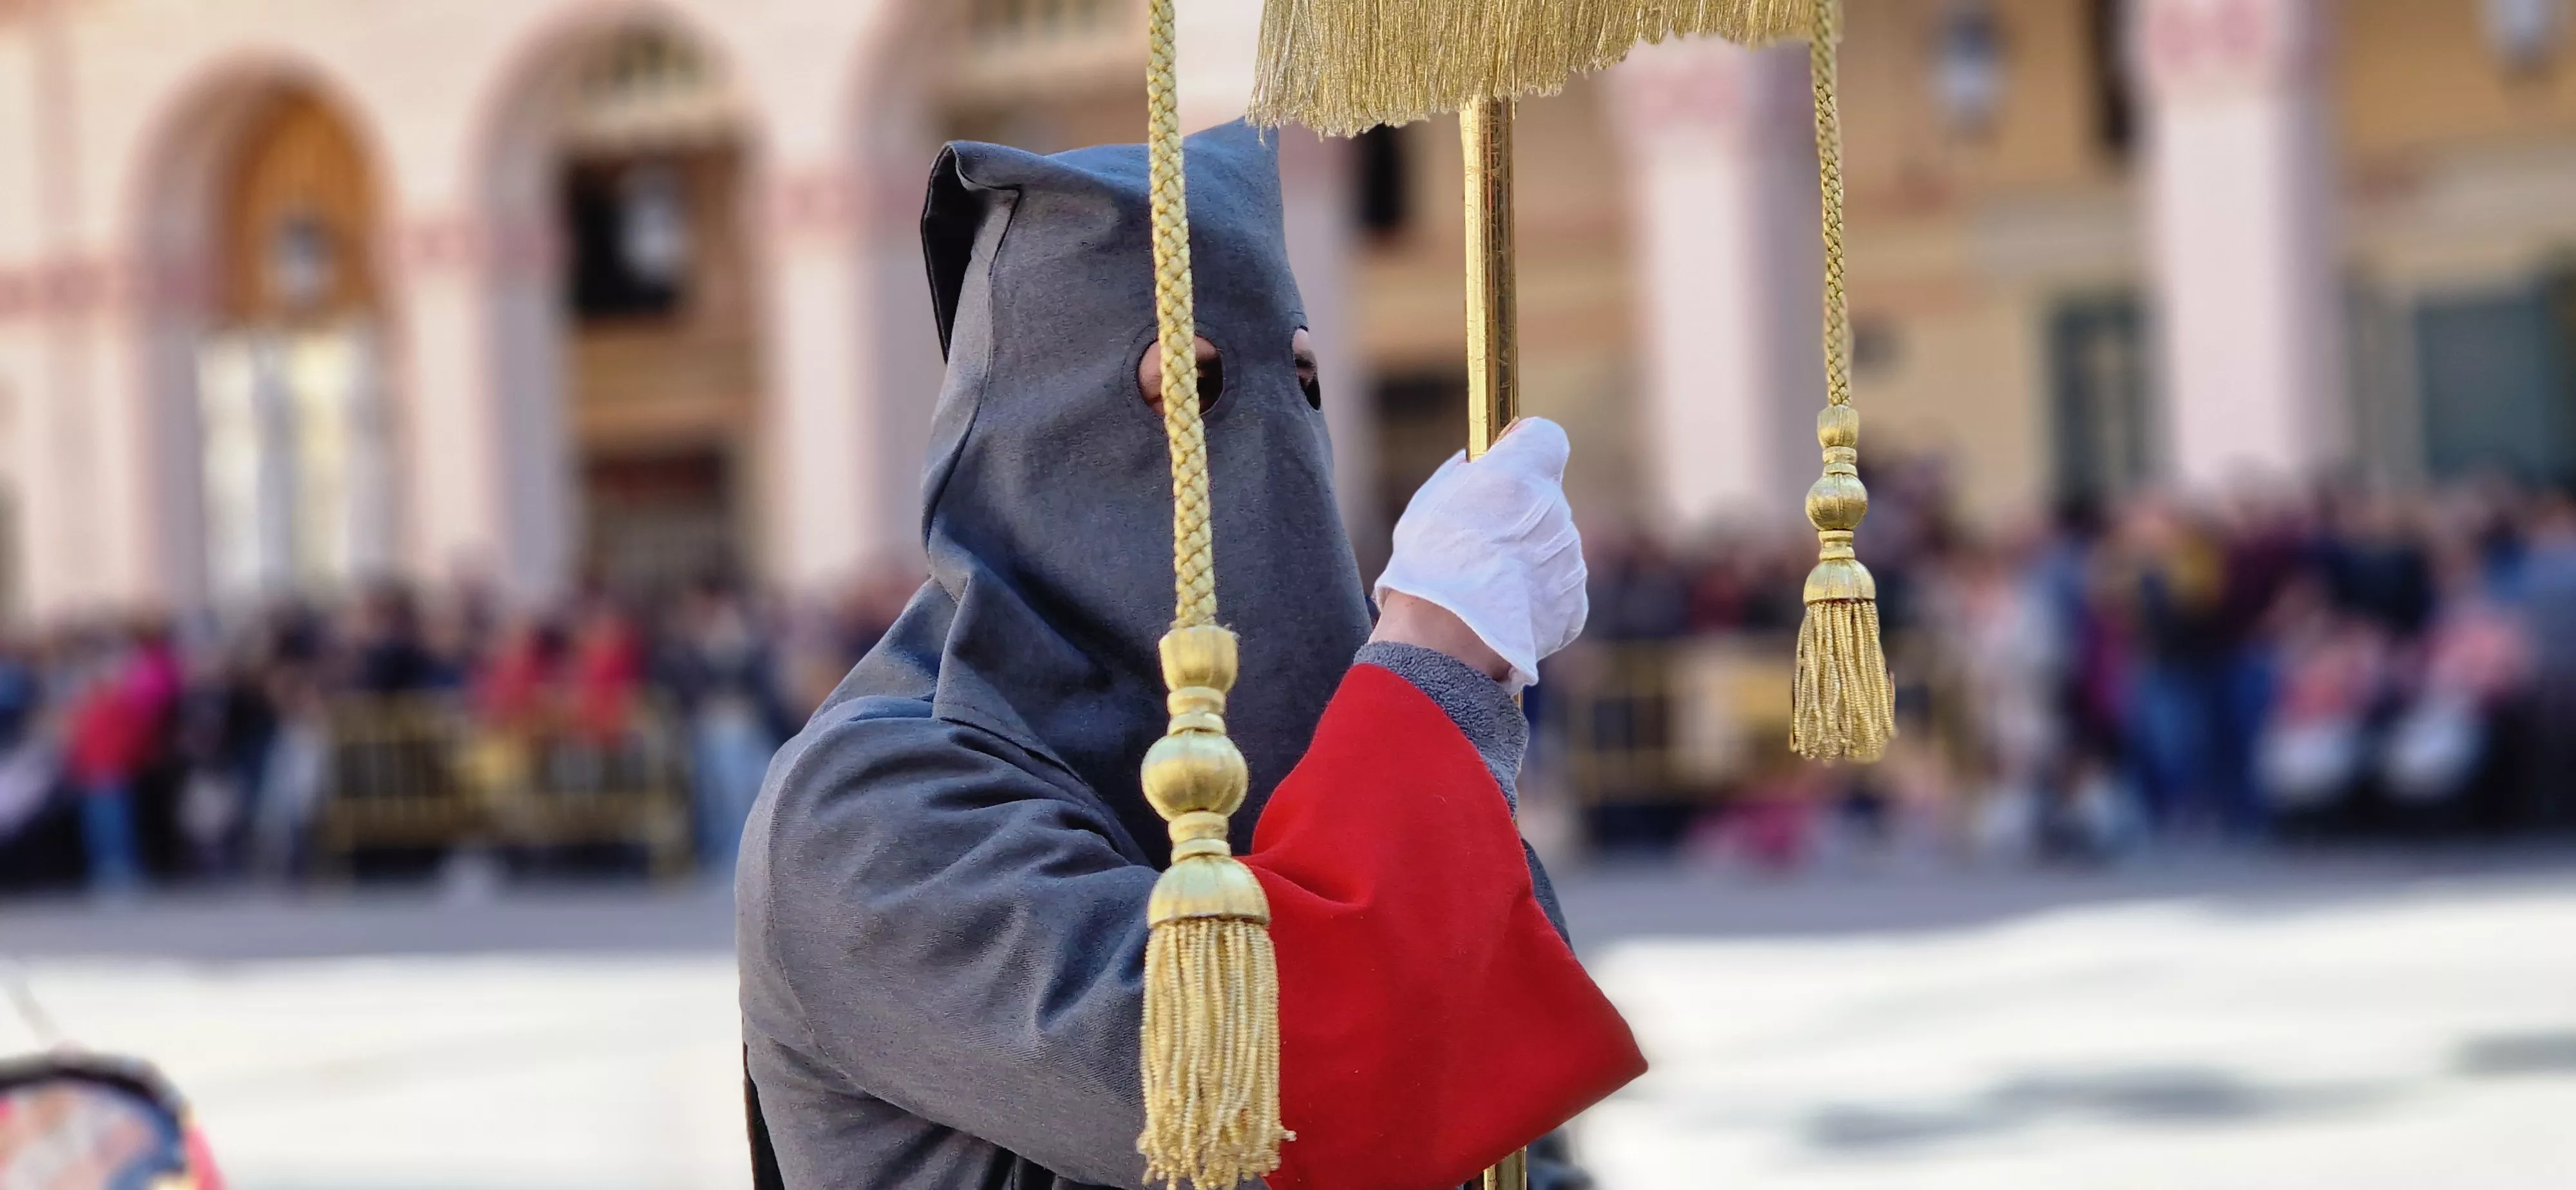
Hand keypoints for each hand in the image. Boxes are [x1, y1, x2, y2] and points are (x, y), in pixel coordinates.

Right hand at [1372, 418, 1586, 690]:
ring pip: (1550, 547)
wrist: (1448, 639)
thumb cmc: (1429, 565)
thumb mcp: (1429, 503)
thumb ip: (1462, 476)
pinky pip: (1556, 589)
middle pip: (1544, 500)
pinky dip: (1534, 598)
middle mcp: (1556, 512)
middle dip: (1519, 515)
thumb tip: (1476, 464)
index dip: (1526, 450)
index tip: (1507, 463)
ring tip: (1485, 586)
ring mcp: (1569, 559)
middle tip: (1480, 543)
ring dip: (1525, 559)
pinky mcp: (1573, 603)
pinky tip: (1501, 611)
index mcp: (1521, 475)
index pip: (1546, 438)